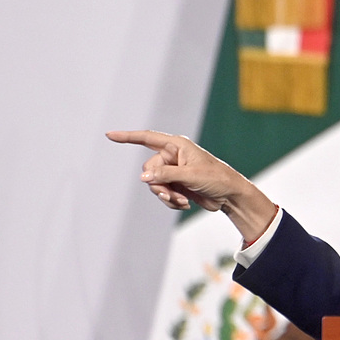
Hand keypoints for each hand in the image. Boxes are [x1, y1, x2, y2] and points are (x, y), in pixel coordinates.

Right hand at [107, 130, 276, 241]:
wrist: (230, 196)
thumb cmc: (216, 179)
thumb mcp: (190, 176)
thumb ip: (166, 175)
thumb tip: (144, 177)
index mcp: (177, 145)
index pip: (147, 138)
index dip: (127, 137)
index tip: (109, 134)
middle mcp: (173, 156)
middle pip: (148, 170)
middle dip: (157, 185)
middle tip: (170, 194)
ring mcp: (174, 171)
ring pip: (154, 184)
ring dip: (165, 196)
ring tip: (181, 201)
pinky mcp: (176, 185)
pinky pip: (162, 193)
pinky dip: (171, 201)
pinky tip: (184, 205)